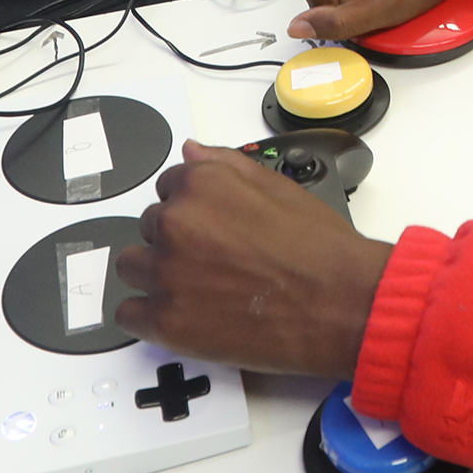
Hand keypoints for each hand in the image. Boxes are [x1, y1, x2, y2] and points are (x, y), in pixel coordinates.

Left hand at [112, 142, 394, 377]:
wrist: (343, 305)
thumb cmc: (321, 250)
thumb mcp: (279, 187)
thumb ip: (226, 165)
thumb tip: (191, 151)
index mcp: (200, 185)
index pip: (167, 189)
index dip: (193, 211)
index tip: (212, 230)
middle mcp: (175, 223)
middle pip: (150, 227)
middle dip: (176, 242)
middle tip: (215, 264)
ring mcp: (167, 274)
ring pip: (132, 267)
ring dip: (157, 276)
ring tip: (200, 291)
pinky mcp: (165, 321)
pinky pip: (129, 314)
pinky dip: (150, 317)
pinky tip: (185, 317)